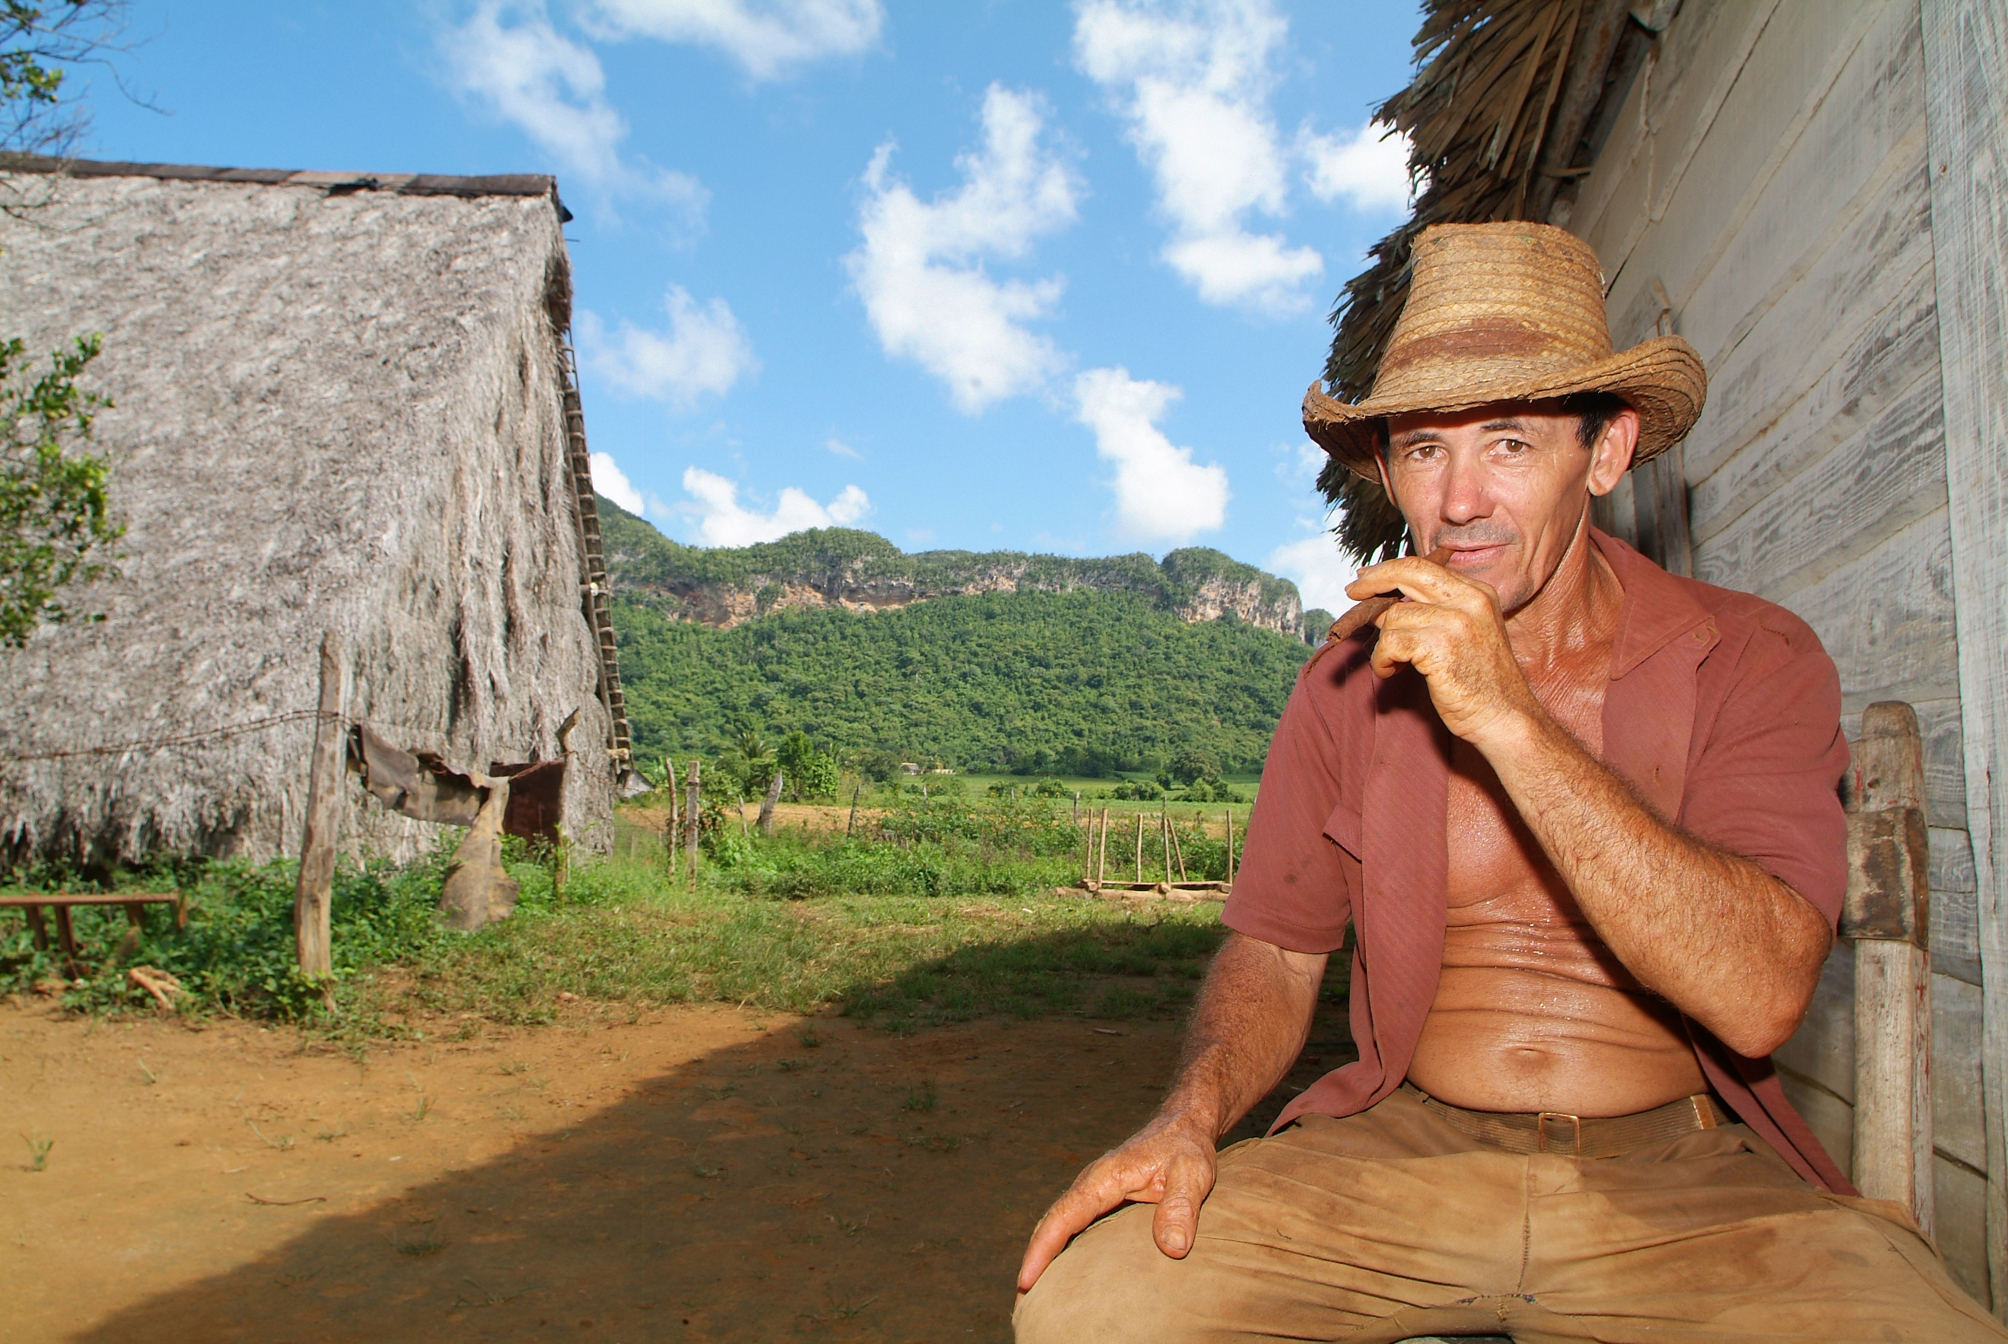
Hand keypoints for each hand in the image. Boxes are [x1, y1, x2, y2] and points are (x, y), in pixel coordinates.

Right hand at [1016, 1109, 1218, 1291]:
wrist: (1184, 1124)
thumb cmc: (1187, 1148)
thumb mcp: (1192, 1174)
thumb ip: (1181, 1208)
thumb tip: (1172, 1248)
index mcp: (1105, 1177)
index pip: (1065, 1216)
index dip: (1043, 1249)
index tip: (1026, 1278)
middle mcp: (1092, 1183)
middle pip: (1052, 1222)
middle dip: (1035, 1257)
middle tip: (1023, 1295)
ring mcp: (1095, 1190)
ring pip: (1060, 1222)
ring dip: (1045, 1251)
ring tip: (1035, 1289)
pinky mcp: (1103, 1197)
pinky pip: (1075, 1222)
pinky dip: (1061, 1244)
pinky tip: (1064, 1268)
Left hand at [1344, 555, 1539, 746]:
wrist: (1505, 719)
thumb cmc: (1481, 685)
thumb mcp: (1461, 636)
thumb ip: (1429, 615)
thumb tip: (1384, 606)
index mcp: (1478, 594)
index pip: (1425, 566)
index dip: (1390, 570)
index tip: (1368, 577)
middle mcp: (1470, 600)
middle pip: (1409, 572)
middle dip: (1374, 580)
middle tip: (1353, 592)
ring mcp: (1457, 621)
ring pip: (1395, 616)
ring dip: (1384, 644)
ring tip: (1393, 663)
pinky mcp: (1440, 646)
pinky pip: (1391, 642)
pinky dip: (1382, 659)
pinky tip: (1392, 672)